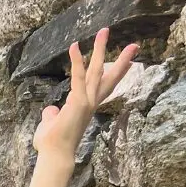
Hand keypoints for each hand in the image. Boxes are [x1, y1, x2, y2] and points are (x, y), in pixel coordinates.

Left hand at [33, 28, 138, 157]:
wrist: (55, 155)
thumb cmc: (53, 144)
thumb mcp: (52, 124)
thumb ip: (53, 115)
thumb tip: (50, 110)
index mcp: (87, 106)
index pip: (105, 86)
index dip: (116, 72)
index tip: (128, 60)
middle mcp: (91, 102)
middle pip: (109, 76)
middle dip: (122, 59)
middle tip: (134, 44)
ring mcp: (87, 101)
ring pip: (98, 70)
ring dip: (101, 50)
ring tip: (105, 31)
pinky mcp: (78, 101)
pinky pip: (78, 76)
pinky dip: (76, 61)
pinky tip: (75, 46)